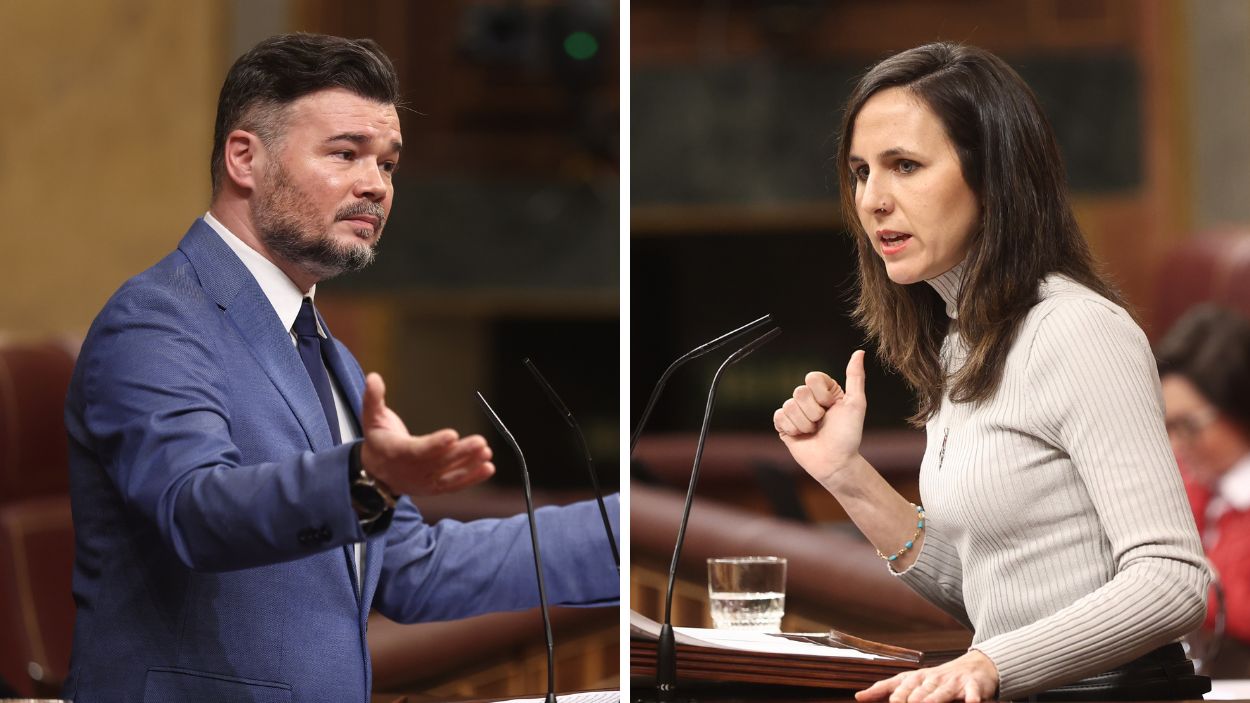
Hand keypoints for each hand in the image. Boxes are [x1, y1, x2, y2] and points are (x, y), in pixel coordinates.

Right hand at [359, 372, 494, 495]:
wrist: (375, 472)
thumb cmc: (378, 439)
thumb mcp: (371, 418)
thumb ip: (373, 398)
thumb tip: (374, 377)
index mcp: (395, 453)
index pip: (416, 450)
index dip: (434, 444)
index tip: (452, 435)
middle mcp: (410, 471)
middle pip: (438, 463)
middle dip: (461, 453)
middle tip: (480, 442)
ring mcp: (423, 482)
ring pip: (449, 475)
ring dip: (470, 465)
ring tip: (486, 453)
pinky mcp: (434, 488)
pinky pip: (454, 484)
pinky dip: (472, 477)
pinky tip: (488, 468)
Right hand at [773, 350, 867, 483]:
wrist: (836, 463)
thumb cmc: (849, 435)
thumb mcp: (856, 404)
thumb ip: (855, 377)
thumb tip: (859, 352)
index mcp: (825, 390)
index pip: (812, 377)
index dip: (821, 394)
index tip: (831, 407)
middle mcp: (810, 399)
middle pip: (799, 392)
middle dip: (813, 412)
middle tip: (822, 423)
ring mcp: (796, 412)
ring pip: (789, 406)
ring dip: (804, 424)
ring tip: (813, 432)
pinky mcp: (784, 425)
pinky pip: (779, 417)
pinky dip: (792, 428)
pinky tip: (801, 436)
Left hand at [856, 650, 998, 702]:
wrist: (974, 666)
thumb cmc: (937, 678)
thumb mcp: (912, 681)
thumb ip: (885, 689)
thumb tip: (859, 697)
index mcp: (917, 678)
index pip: (904, 685)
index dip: (897, 693)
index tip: (891, 702)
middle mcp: (933, 679)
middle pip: (921, 690)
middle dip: (911, 698)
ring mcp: (953, 682)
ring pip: (942, 692)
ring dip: (934, 698)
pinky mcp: (973, 685)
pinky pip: (973, 692)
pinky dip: (972, 697)